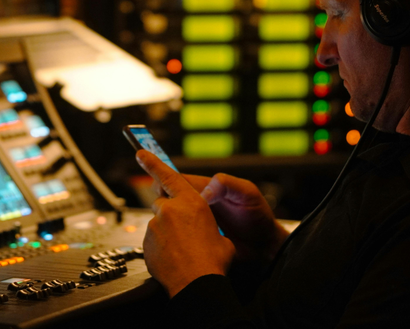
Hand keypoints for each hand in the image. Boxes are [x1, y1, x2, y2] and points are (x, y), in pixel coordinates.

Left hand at [136, 150, 234, 297]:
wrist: (198, 284)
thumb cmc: (214, 261)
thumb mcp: (221, 236)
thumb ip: (207, 224)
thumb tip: (206, 229)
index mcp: (190, 202)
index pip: (168, 176)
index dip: (153, 162)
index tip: (141, 153)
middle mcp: (170, 210)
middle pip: (162, 202)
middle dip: (169, 211)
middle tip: (181, 230)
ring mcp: (155, 227)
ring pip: (158, 224)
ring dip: (166, 232)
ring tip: (182, 250)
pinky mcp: (146, 243)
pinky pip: (152, 241)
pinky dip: (161, 247)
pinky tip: (174, 258)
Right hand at [151, 170, 289, 264]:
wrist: (264, 246)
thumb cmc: (258, 216)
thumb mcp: (248, 194)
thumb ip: (228, 185)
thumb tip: (206, 191)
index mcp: (207, 189)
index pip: (179, 180)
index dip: (163, 175)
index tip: (145, 163)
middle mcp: (198, 204)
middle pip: (171, 197)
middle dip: (161, 198)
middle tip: (157, 204)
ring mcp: (196, 221)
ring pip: (172, 216)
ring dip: (164, 218)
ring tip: (163, 224)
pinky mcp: (198, 237)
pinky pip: (178, 233)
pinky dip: (170, 234)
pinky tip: (170, 240)